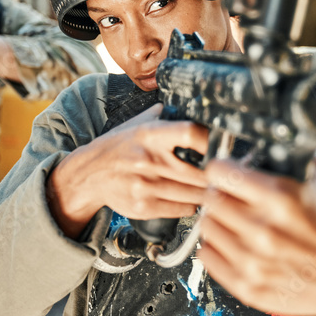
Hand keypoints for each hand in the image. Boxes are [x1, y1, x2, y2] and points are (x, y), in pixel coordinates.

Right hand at [46, 106, 209, 237]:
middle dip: (217, 175)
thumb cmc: (118, 147)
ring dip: (209, 192)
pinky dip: (194, 204)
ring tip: (215, 187)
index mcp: (150, 135)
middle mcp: (149, 161)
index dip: (211, 140)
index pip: (189, 133)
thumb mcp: (137, 124)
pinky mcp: (145, 208)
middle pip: (199, 172)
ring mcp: (146, 187)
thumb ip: (164, 116)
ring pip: (195, 194)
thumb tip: (194, 106)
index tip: (223, 145)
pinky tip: (194, 197)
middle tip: (227, 173)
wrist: (89, 174)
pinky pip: (184, 209)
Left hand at [199, 155, 315, 315]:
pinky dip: (216, 247)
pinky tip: (234, 242)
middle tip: (231, 195)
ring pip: (208, 227)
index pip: (221, 173)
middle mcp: (265, 231)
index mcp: (282, 199)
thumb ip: (290, 158)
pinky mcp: (248, 287)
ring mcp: (254, 262)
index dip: (222, 168)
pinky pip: (207, 257)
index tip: (225, 171)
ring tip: (235, 220)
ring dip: (218, 220)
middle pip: (211, 199)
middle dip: (220, 193)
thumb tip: (265, 137)